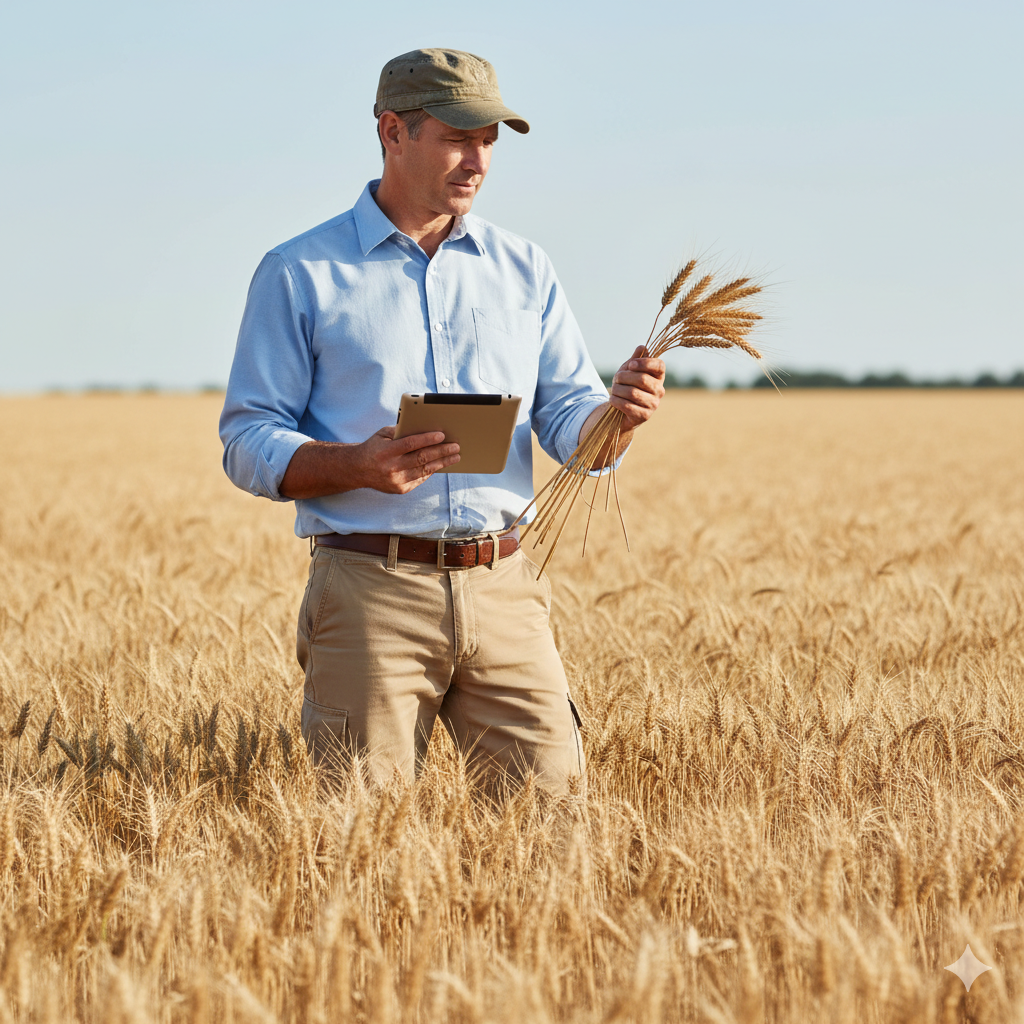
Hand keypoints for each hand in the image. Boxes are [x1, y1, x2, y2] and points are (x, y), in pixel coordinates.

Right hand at [279, 427, 459, 499]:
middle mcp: (391, 468)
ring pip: (424, 471)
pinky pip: (420, 479)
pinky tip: (442, 464)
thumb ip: (400, 431)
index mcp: (386, 451)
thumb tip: (425, 428)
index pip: (411, 444)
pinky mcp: (400, 490)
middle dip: (441, 452)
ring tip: (455, 455)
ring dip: (442, 462)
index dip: (427, 439)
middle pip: (421, 458)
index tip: (442, 435)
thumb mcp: (383, 435)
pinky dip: (432, 471)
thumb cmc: (374, 447)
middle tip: (456, 446)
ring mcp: (396, 481)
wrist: (357, 470)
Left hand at [608, 346, 665, 429]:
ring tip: (614, 390)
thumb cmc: (627, 387)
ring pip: (633, 392)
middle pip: (642, 379)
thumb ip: (635, 360)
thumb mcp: (628, 371)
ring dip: (618, 389)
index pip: (659, 366)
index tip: (630, 365)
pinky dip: (616, 401)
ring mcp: (653, 404)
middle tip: (616, 379)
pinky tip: (613, 400)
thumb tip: (642, 347)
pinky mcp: (644, 416)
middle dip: (624, 377)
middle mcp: (660, 390)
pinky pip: (627, 405)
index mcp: (658, 377)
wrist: (620, 411)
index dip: (645, 363)